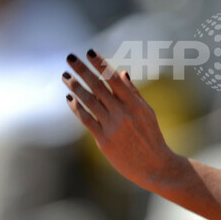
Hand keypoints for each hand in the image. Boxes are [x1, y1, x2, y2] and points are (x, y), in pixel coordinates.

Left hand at [62, 49, 174, 189]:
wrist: (155, 167)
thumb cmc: (152, 138)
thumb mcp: (147, 113)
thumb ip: (133, 93)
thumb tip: (121, 73)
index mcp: (135, 104)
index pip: (114, 78)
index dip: (101, 64)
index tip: (89, 52)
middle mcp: (123, 113)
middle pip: (98, 86)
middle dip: (82, 70)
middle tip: (70, 57)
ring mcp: (113, 126)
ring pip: (89, 101)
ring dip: (75, 87)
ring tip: (65, 75)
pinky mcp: (104, 140)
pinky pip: (87, 120)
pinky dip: (77, 108)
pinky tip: (69, 98)